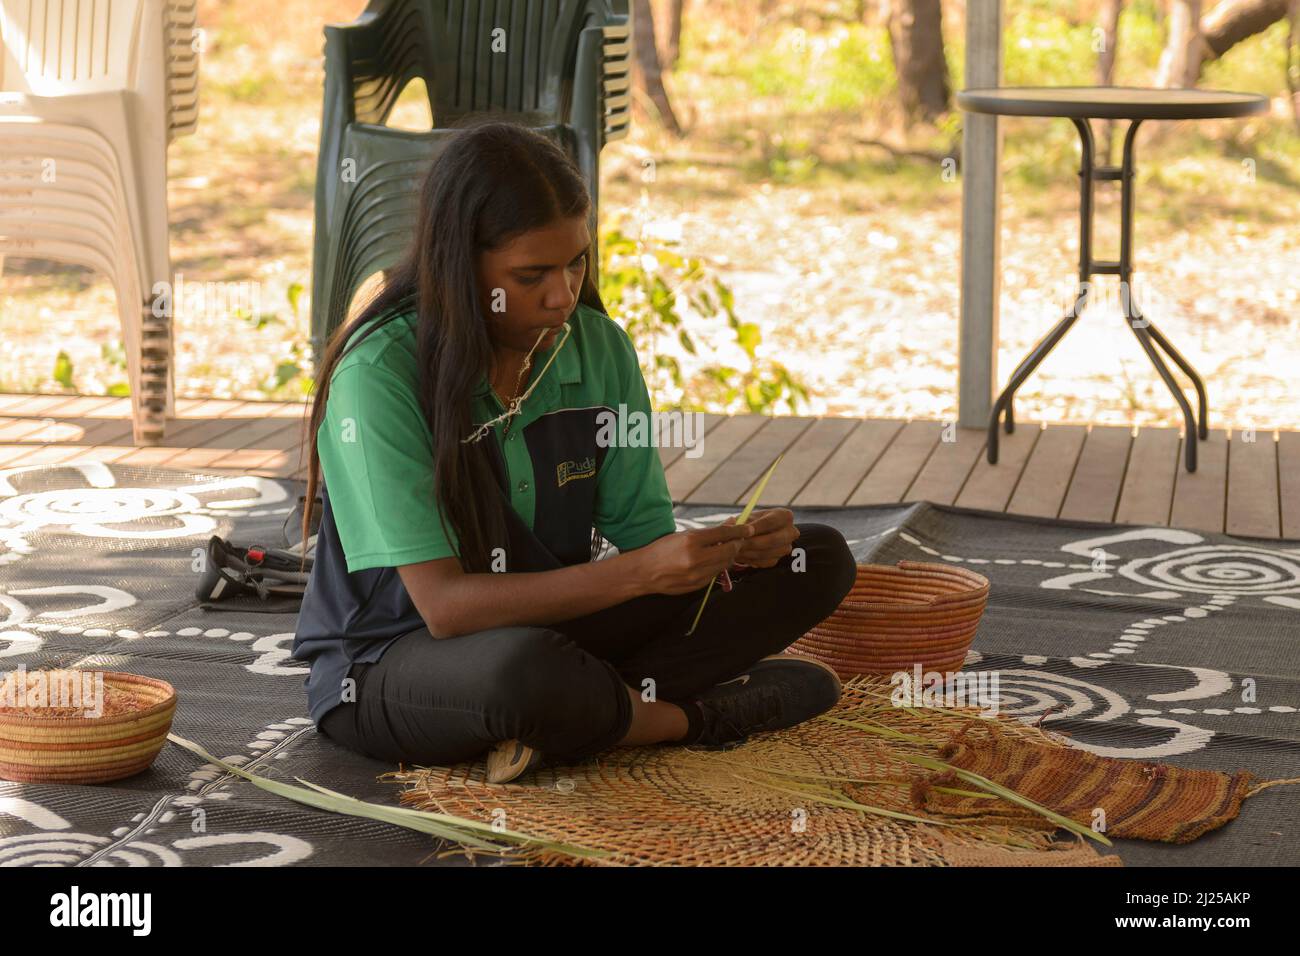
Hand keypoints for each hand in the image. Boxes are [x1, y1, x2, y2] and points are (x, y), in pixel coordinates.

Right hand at [630, 523, 754, 595]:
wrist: (645, 572)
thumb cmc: (663, 549)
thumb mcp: (684, 534)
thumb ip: (710, 532)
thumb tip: (732, 523)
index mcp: (691, 541)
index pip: (723, 533)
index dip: (739, 530)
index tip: (749, 528)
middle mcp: (695, 558)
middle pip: (729, 550)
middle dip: (737, 544)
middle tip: (739, 539)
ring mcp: (697, 574)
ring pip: (725, 563)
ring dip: (730, 555)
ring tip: (727, 548)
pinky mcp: (698, 585)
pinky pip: (716, 574)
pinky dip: (719, 566)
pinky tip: (715, 561)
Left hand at [721, 508, 797, 568]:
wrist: (753, 536)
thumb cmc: (749, 523)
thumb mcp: (744, 518)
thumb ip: (740, 522)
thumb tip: (733, 525)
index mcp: (784, 516)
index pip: (771, 522)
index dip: (755, 527)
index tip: (742, 532)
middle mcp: (791, 532)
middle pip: (773, 540)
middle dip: (753, 543)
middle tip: (737, 544)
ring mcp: (787, 547)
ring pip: (767, 553)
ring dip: (749, 552)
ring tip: (735, 549)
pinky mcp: (779, 559)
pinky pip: (765, 562)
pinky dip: (751, 560)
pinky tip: (741, 555)